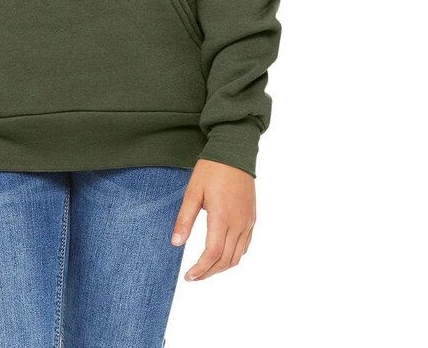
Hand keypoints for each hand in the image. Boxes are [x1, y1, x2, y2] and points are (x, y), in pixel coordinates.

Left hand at [170, 159, 255, 281]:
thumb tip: (176, 243)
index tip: (189, 276)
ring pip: (238, 256)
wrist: (235, 151)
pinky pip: (245, 245)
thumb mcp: (193, 192)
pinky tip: (222, 255)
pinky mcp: (252, 218)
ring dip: (222, 267)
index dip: (200, 269)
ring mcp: (247, 221)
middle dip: (209, 272)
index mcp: (222, 217)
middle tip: (194, 277)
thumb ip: (185, 219)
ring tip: (206, 269)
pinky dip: (234, 256)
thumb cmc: (211, 169)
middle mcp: (238, 223)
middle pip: (226, 260)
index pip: (213, 254)